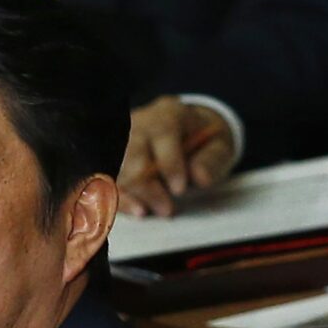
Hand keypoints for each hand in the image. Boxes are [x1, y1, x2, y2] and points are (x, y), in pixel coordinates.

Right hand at [117, 96, 235, 217]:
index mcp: (168, 114)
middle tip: (166, 210)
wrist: (187, 136)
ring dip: (130, 196)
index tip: (180, 189)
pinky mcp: (112, 161)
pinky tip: (133, 211)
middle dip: (147, 186)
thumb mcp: (219, 147)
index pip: (163, 134)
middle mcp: (140, 125)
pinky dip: (119, 199)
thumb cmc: (204, 144)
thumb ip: (212, 161)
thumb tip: (199, 177)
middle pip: (134, 154)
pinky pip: (108, 182)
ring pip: (117, 170)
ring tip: (146, 213)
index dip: (170, 163)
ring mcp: (121, 142)